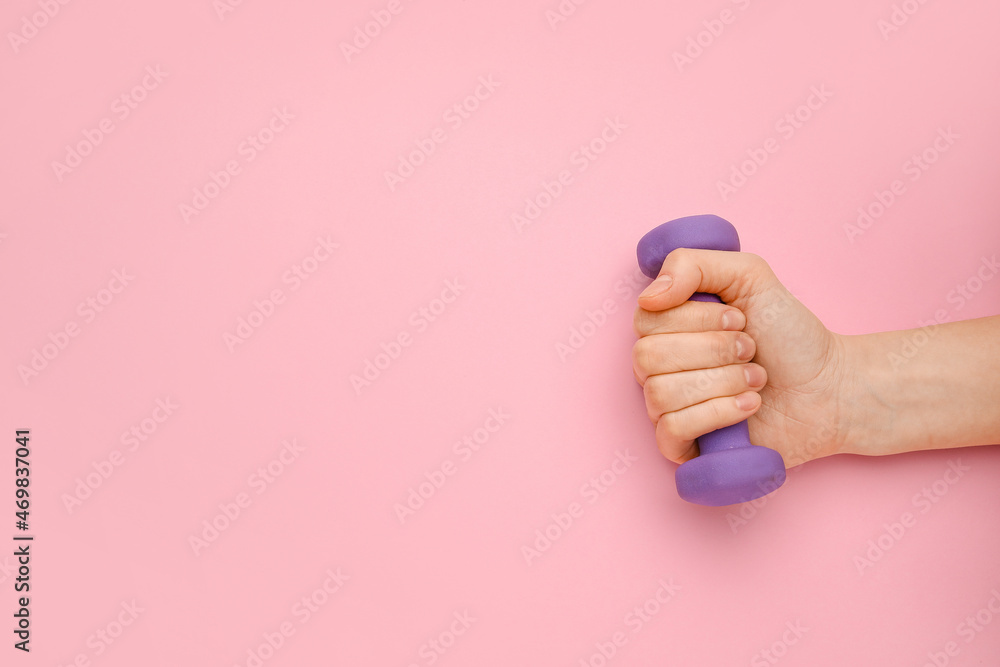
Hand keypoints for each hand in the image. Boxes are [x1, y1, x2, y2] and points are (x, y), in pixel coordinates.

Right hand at [631, 248, 867, 467]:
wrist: (829, 387)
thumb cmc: (789, 335)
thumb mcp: (748, 276)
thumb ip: (692, 263)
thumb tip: (648, 296)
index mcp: (667, 328)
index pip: (646, 319)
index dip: (695, 318)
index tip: (739, 319)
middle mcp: (659, 368)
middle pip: (647, 357)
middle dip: (713, 351)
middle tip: (751, 350)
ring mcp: (668, 409)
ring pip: (659, 395)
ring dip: (722, 382)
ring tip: (756, 380)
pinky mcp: (683, 447)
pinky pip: (671, 431)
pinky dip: (717, 414)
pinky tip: (749, 407)